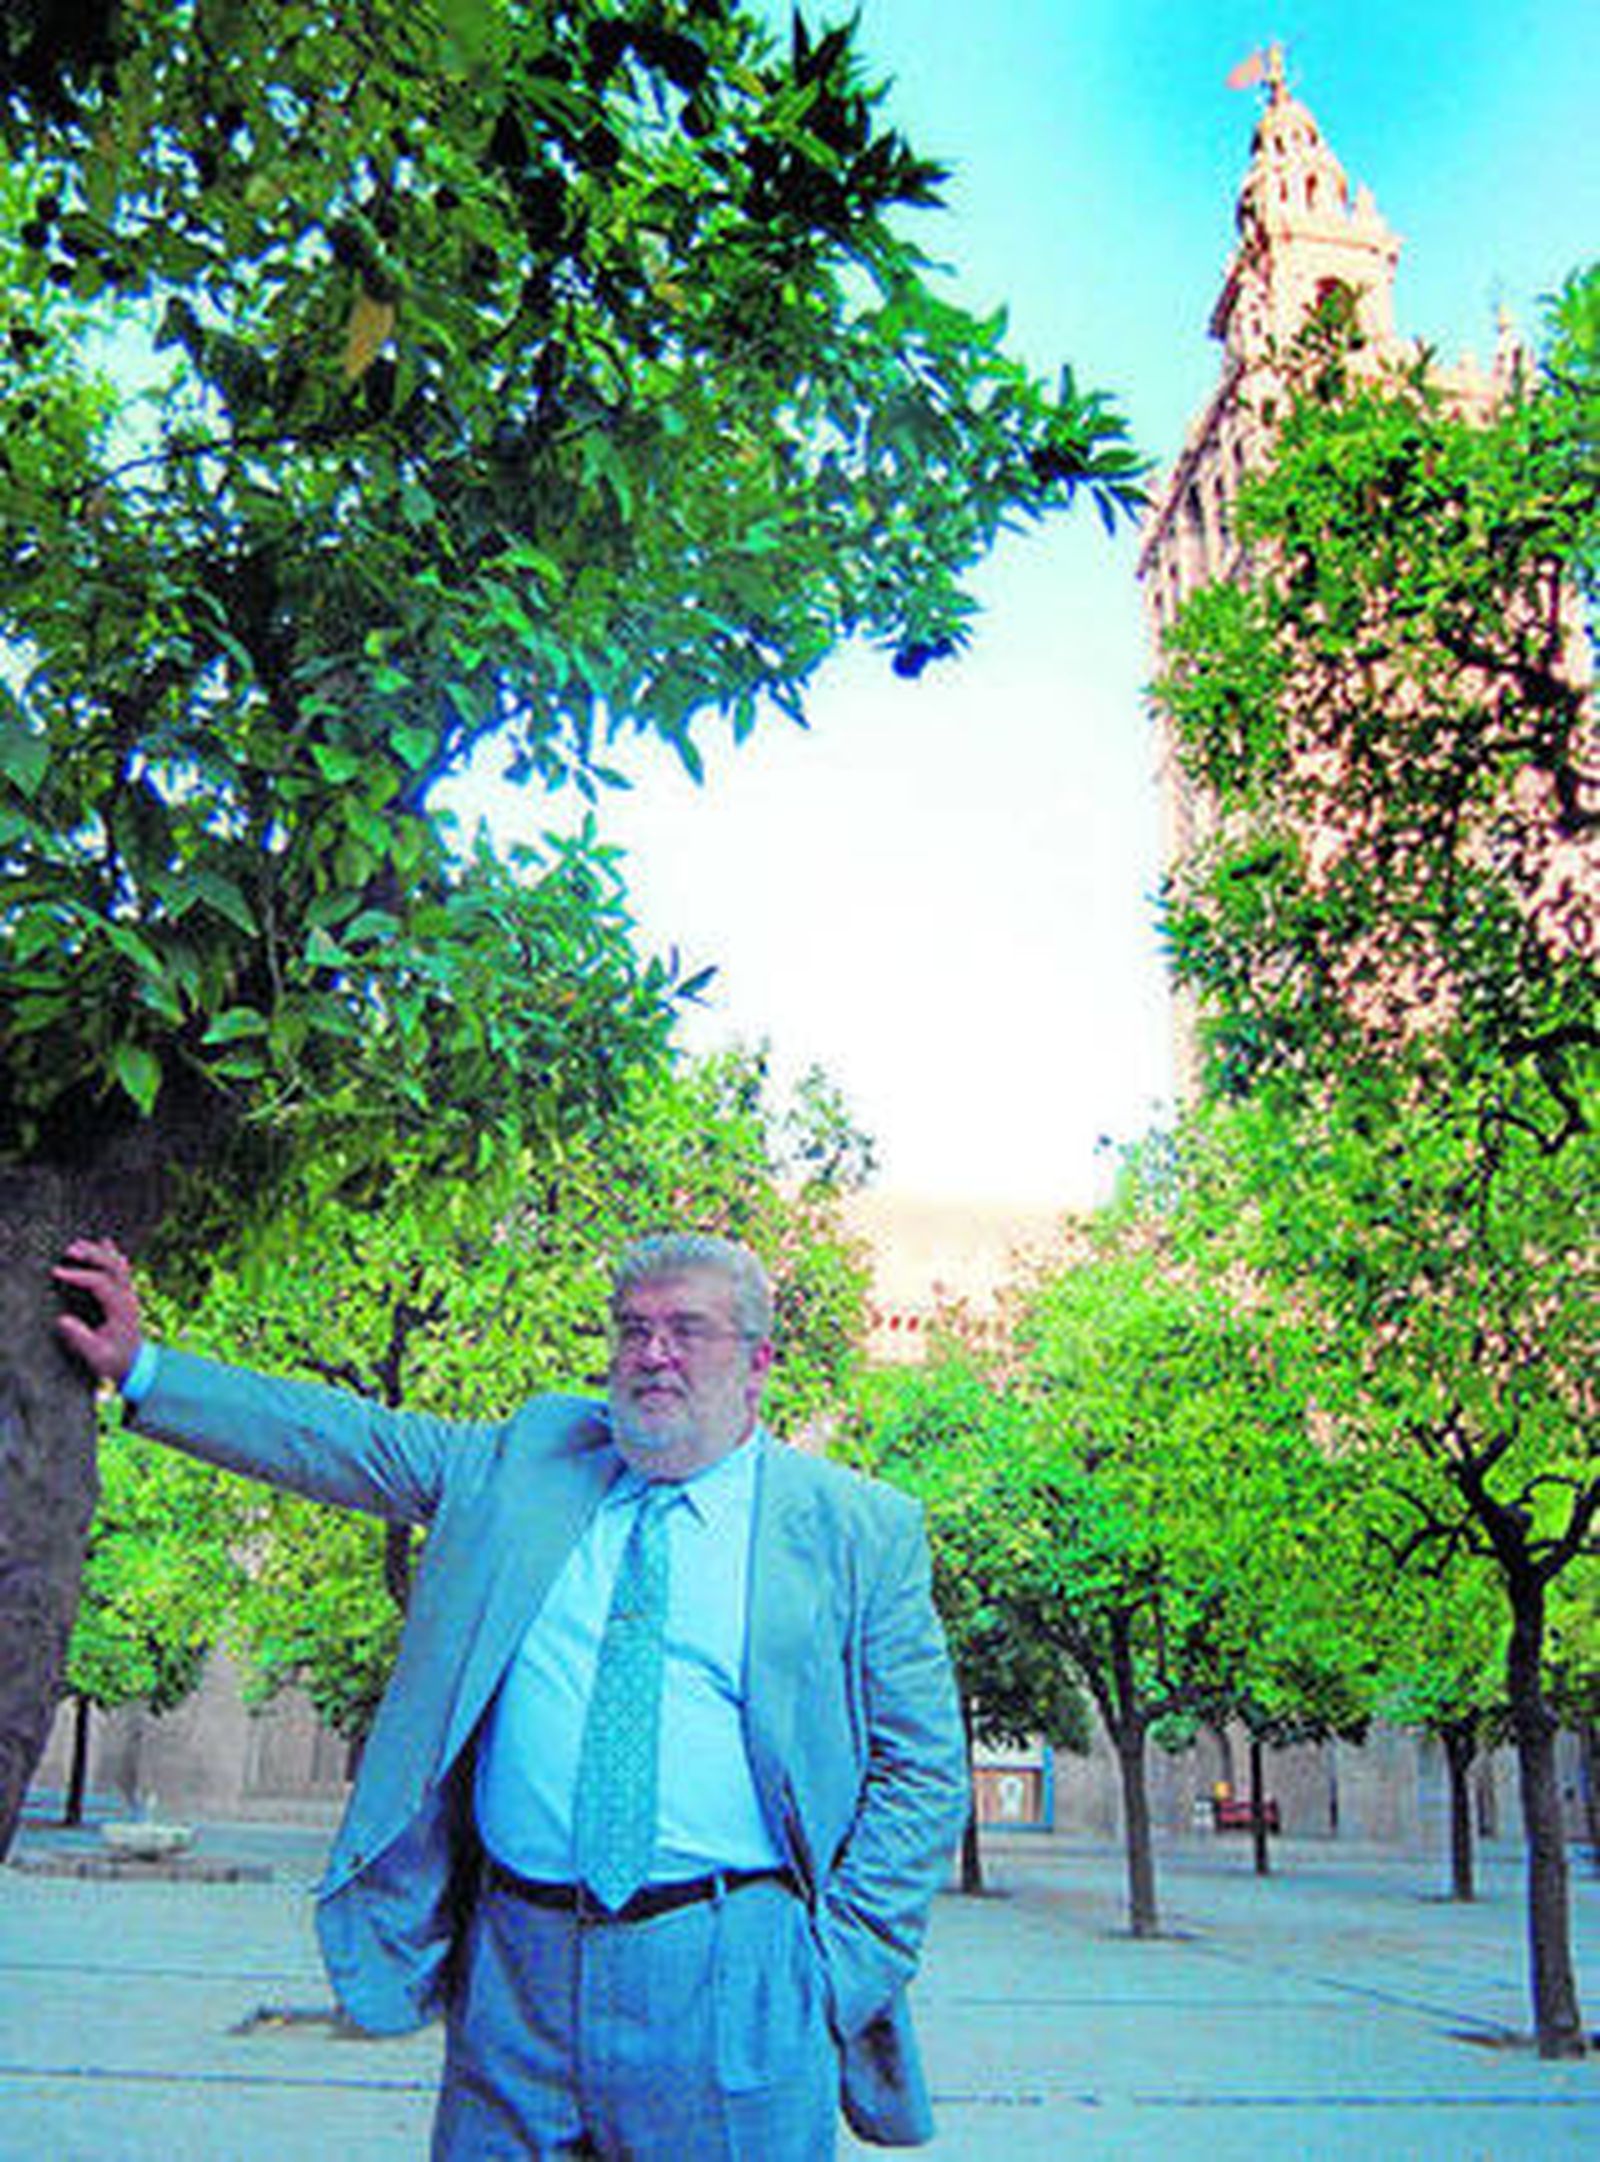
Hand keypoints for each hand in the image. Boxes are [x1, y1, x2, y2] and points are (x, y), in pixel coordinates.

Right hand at [53, 1237, 145, 1386]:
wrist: (137, 1366)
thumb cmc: (116, 1362)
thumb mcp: (97, 1356)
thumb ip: (81, 1338)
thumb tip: (63, 1320)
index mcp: (121, 1309)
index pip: (100, 1283)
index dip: (78, 1276)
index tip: (57, 1272)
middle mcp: (128, 1298)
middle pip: (113, 1267)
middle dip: (91, 1255)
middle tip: (69, 1250)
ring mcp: (130, 1295)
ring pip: (119, 1265)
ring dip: (100, 1252)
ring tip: (78, 1244)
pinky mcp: (128, 1295)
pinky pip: (122, 1269)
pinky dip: (113, 1254)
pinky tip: (105, 1242)